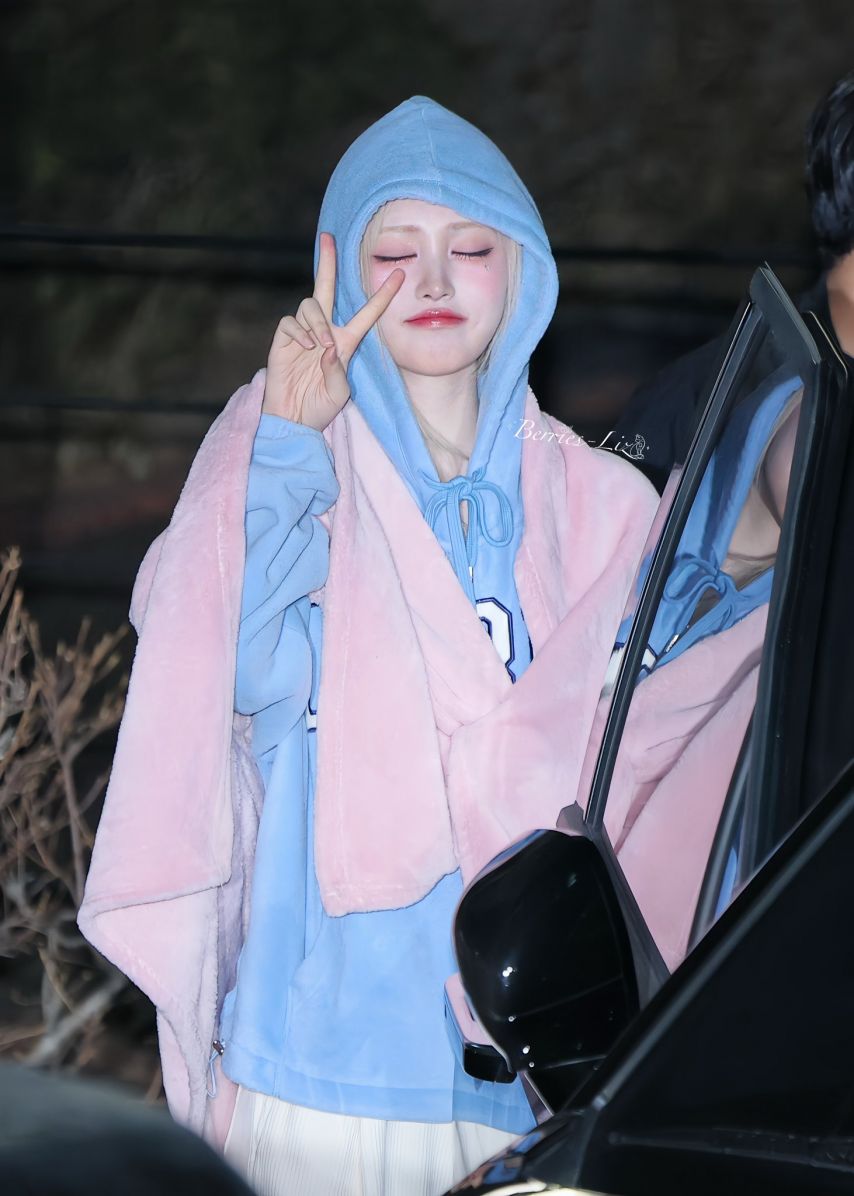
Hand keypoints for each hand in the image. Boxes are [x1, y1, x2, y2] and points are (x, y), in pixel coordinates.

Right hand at [262, 232, 403, 432]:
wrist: (293, 420)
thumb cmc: (319, 408)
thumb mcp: (338, 393)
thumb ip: (337, 372)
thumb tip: (328, 348)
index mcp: (345, 343)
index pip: (367, 313)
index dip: (383, 295)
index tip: (399, 274)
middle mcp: (324, 332)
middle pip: (326, 288)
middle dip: (327, 263)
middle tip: (328, 238)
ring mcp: (302, 334)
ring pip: (310, 305)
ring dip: (318, 322)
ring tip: (320, 346)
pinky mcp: (282, 340)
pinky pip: (290, 321)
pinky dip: (299, 331)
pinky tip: (305, 347)